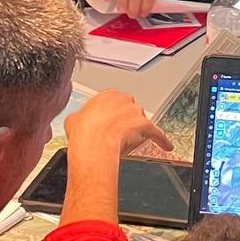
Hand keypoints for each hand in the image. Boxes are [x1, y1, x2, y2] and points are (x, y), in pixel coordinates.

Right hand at [59, 90, 170, 227]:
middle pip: (130, 110)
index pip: (114, 102)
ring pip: (142, 121)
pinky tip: (166, 145)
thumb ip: (80, 117)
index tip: (108, 123)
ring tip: (130, 143)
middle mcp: (124, 100)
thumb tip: (77, 121)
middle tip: (117, 134)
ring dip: (138, 131)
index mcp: (107, 95)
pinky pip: (157, 133)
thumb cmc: (83, 132)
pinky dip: (162, 140)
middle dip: (125, 121)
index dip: (112, 115)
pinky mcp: (146, 126)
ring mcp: (136, 112)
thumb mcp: (73, 119)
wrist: (93, 143)